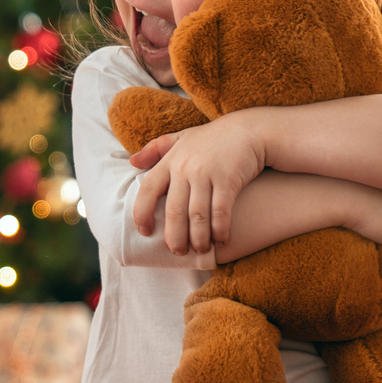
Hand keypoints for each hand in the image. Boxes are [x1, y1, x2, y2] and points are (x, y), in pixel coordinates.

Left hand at [130, 113, 265, 254]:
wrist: (249, 130)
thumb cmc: (213, 138)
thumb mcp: (182, 138)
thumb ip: (156, 149)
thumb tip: (131, 162)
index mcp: (171, 160)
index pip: (148, 189)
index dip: (142, 213)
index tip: (144, 232)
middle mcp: (185, 167)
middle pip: (173, 210)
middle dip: (174, 237)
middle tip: (177, 252)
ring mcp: (207, 174)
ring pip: (197, 216)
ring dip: (198, 238)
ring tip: (200, 250)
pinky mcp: (228, 180)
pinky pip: (220, 212)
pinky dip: (219, 230)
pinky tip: (220, 240)